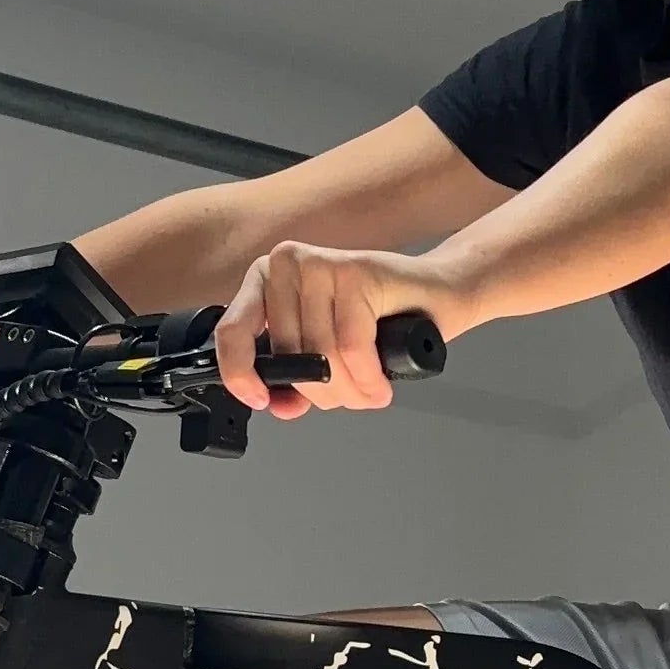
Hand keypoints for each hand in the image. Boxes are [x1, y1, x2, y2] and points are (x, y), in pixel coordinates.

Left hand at [215, 245, 454, 417]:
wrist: (437, 294)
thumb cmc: (380, 320)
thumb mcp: (323, 351)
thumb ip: (293, 377)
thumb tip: (278, 405)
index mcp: (265, 280)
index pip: (232, 332)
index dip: (241, 375)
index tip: (262, 400)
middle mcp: (286, 264)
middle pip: (288, 355)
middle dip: (322, 392)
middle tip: (350, 397)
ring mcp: (319, 264)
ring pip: (321, 356)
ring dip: (350, 391)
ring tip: (369, 394)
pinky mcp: (354, 271)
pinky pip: (351, 347)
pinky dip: (368, 378)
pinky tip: (379, 388)